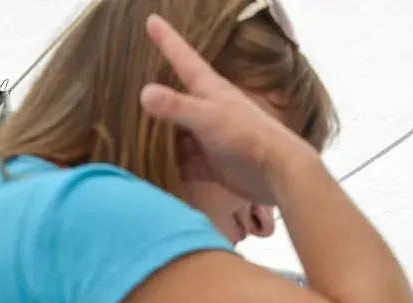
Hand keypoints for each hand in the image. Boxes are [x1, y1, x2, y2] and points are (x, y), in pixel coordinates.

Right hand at [139, 14, 315, 204]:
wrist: (276, 172)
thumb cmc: (246, 136)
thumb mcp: (208, 116)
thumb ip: (176, 106)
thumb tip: (144, 93)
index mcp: (210, 89)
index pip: (183, 58)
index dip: (167, 39)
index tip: (152, 19)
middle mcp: (209, 110)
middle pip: (177, 101)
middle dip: (159, 99)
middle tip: (135, 97)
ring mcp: (211, 138)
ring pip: (180, 136)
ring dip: (163, 140)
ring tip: (139, 140)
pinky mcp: (215, 164)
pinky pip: (188, 164)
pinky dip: (177, 167)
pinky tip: (160, 171)